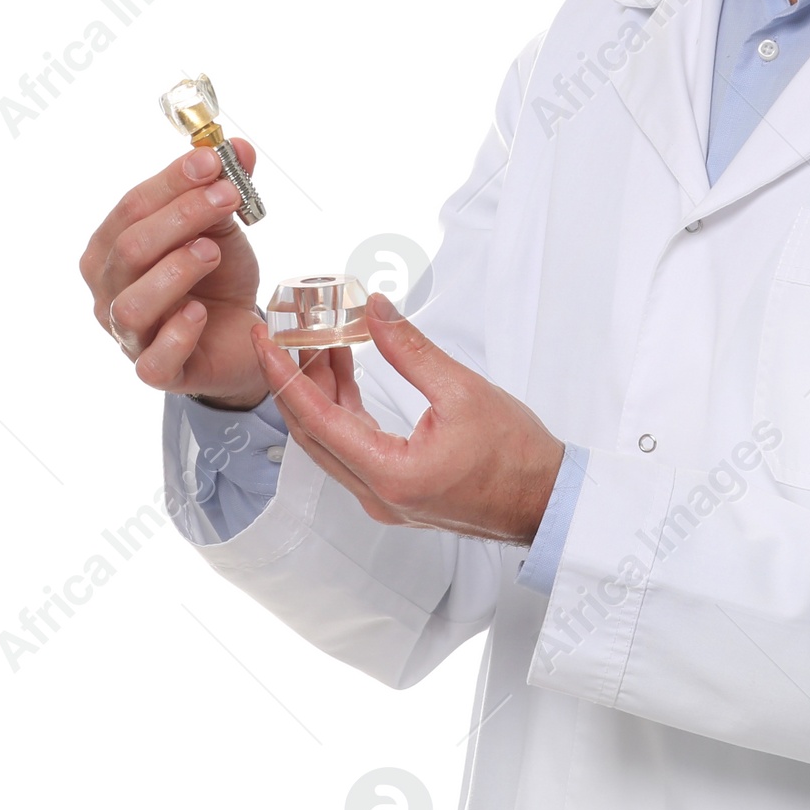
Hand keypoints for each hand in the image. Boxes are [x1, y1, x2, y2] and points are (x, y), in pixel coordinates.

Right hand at [80, 142, 268, 408]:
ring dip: (176, 270)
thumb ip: (224, 187)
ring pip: (133, 303)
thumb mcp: (222, 226)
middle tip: (227, 196)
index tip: (211, 161)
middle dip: (180, 216)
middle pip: (130, 249)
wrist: (241, 336)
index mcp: (112, 248)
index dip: (171, 182)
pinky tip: (200, 311)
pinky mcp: (157, 372)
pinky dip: (177, 332)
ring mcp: (128, 336)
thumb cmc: (217, 278)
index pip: (131, 208)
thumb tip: (240, 146)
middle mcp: (109, 291)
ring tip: (213, 252)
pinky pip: (154, 359)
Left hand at [253, 295, 564, 545]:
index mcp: (389, 473)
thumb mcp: (463, 390)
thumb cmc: (515, 455)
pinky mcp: (394, 492)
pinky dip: (342, 409)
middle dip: (294, 379)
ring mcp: (383, 498)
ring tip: (321, 343)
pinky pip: (351, 448)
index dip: (284, 375)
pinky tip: (346, 375)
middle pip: (313, 432)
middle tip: (284, 334)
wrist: (544, 499)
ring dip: (320, 392)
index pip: (316, 419)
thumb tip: (374, 310)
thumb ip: (411, 350)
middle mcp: (376, 494)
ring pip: (331, 441)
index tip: (264, 339)